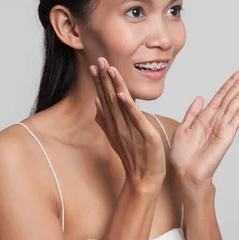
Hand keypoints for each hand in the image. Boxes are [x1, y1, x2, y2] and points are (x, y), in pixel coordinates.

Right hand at [90, 57, 165, 191]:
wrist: (143, 179)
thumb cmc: (133, 158)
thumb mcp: (116, 136)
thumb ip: (105, 120)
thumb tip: (96, 103)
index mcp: (114, 123)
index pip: (105, 98)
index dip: (100, 81)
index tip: (94, 65)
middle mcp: (119, 124)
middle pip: (110, 97)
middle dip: (104, 78)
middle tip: (99, 60)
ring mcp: (129, 129)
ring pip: (120, 104)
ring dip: (114, 86)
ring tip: (109, 69)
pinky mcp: (144, 134)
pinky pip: (135, 118)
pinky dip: (129, 106)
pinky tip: (123, 94)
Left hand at [169, 63, 238, 186]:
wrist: (185, 172)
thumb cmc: (183, 155)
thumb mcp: (183, 128)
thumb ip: (192, 113)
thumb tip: (200, 98)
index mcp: (206, 116)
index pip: (222, 94)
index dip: (232, 81)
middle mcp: (218, 118)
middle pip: (233, 94)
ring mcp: (224, 125)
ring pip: (237, 101)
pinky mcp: (227, 134)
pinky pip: (237, 116)